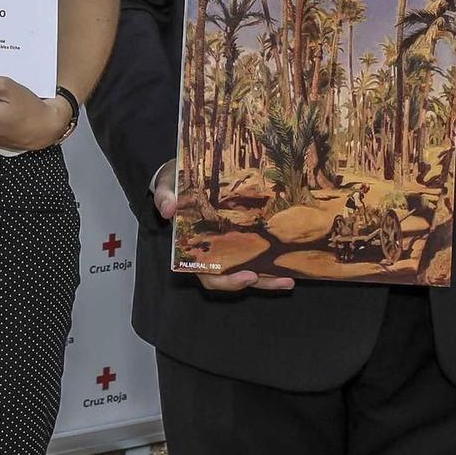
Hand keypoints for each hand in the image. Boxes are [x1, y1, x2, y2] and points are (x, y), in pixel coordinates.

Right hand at [152, 160, 293, 294]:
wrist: (181, 172)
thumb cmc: (173, 183)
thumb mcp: (165, 185)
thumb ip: (164, 196)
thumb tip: (168, 208)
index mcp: (192, 249)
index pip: (207, 274)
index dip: (227, 281)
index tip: (247, 276)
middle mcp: (212, 252)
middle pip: (235, 277)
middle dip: (259, 282)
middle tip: (283, 281)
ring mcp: (228, 245)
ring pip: (249, 268)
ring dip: (270, 276)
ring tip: (291, 278)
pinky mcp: (240, 233)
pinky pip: (256, 251)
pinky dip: (271, 257)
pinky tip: (290, 257)